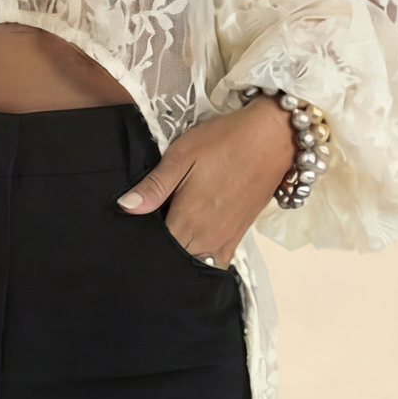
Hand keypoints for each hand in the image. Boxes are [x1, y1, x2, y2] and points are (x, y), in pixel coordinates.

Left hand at [115, 96, 295, 264]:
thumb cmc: (224, 141)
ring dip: (183, 254)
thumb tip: (125, 207)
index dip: (143, 241)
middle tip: (153, 229)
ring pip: (196, 261)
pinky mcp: (240, 235)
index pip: (157, 248)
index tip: (134, 231)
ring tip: (174, 234)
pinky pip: (217, 259)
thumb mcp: (182, 155)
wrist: (272, 137)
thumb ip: (154, 186)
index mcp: (188, 220)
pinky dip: (204, 255)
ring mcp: (226, 239)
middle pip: (176, 258)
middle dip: (162, 250)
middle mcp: (207, 238)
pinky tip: (195, 238)